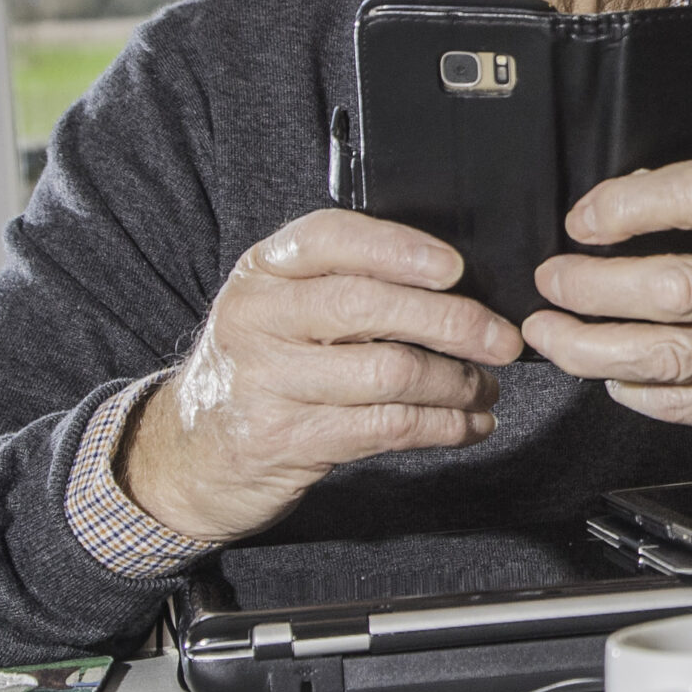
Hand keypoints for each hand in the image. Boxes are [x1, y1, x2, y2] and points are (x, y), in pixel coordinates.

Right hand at [118, 209, 523, 541]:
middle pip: (369, 307)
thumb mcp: (282, 309)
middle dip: (453, 323)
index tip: (456, 267)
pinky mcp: (286, 439)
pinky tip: (467, 424)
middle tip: (502, 338)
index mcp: (263, 271)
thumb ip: (345, 283)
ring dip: (456, 383)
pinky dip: (442, 426)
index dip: (399, 248)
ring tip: (486, 387)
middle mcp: (258, 318)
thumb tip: (457, 283)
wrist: (189, 453)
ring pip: (388, 373)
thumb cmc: (261, 369)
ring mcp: (267, 382)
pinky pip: (385, 427)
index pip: (331, 238)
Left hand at [523, 162, 691, 434]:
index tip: (584, 220)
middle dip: (591, 286)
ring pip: (671, 354)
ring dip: (593, 347)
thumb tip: (617, 207)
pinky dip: (639, 392)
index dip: (628, 206)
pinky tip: (613, 376)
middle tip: (553, 282)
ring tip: (555, 335)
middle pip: (673, 286)